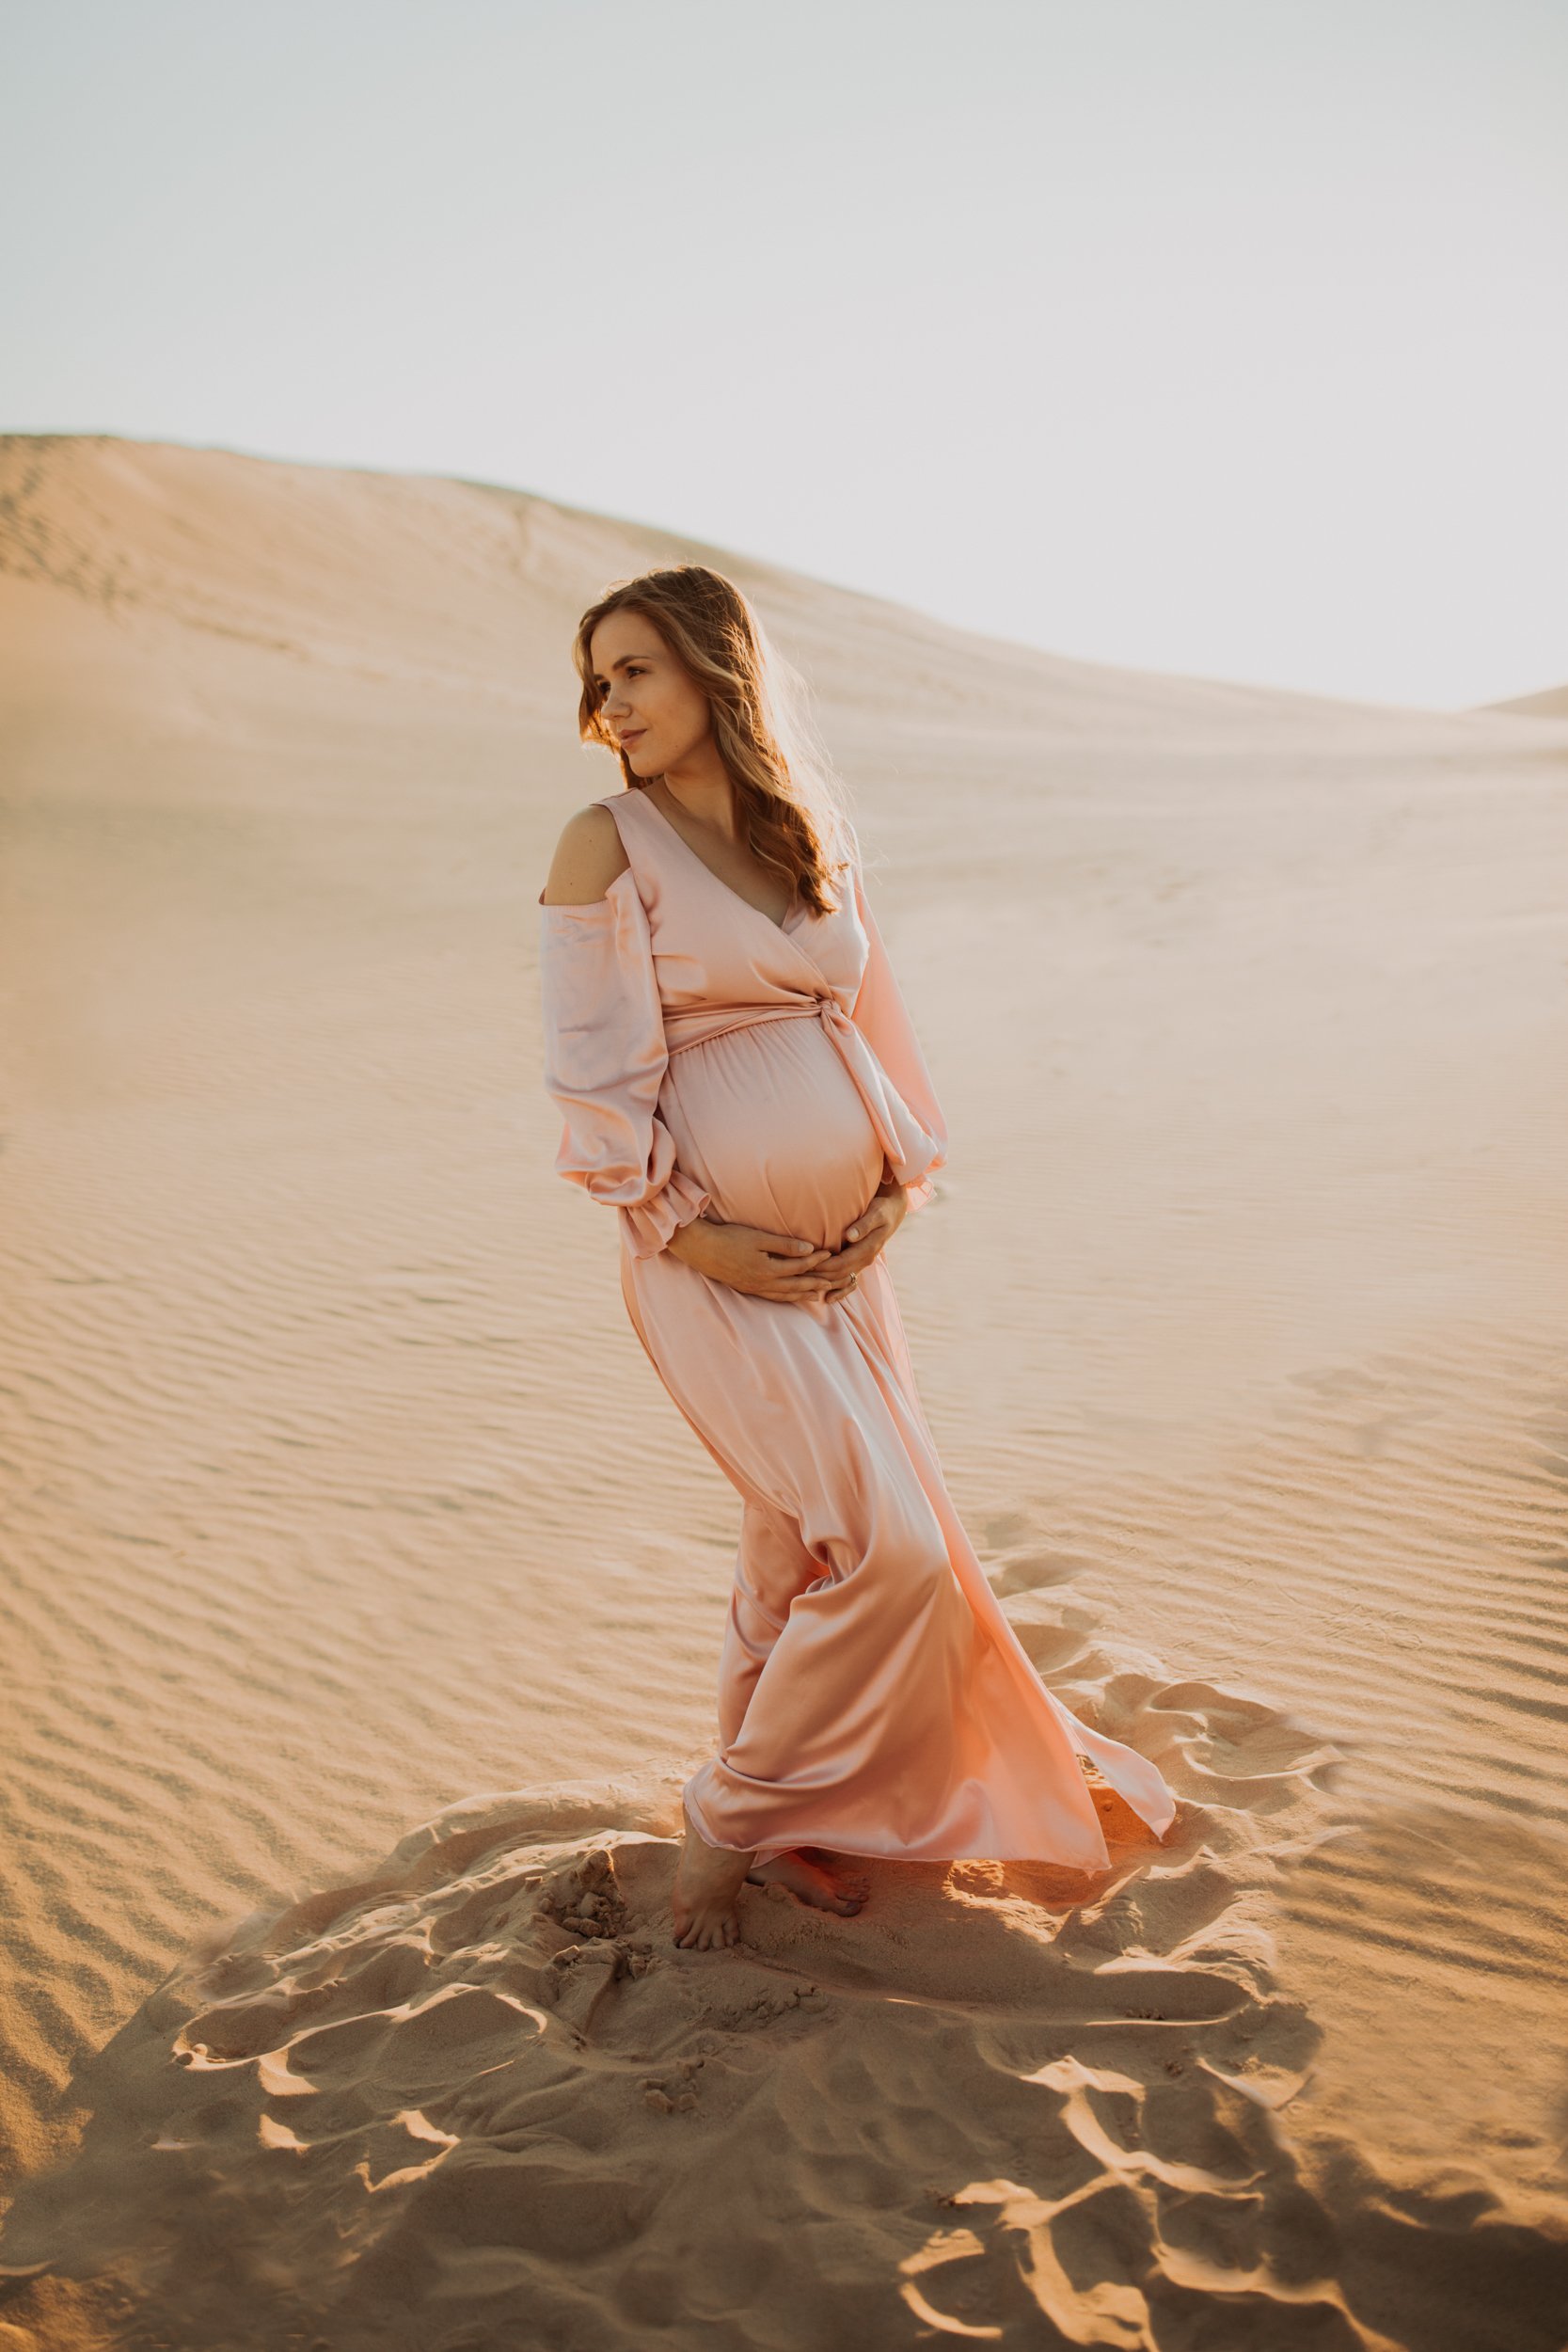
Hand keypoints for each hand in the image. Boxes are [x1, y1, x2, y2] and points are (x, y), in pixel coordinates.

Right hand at [665, 1214, 840, 1302]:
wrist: (701, 1249)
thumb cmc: (729, 1238)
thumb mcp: (758, 1238)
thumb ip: (784, 1245)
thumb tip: (809, 1249)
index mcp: (768, 1269)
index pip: (799, 1266)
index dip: (816, 1260)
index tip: (830, 1254)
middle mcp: (763, 1283)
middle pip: (796, 1286)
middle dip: (816, 1283)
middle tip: (833, 1282)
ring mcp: (755, 1288)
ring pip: (785, 1295)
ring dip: (804, 1294)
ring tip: (819, 1295)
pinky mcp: (747, 1289)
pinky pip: (773, 1297)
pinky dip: (786, 1298)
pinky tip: (790, 1296)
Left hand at [812, 1178, 908, 1304]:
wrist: (892, 1213)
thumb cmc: (881, 1210)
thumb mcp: (876, 1213)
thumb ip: (864, 1225)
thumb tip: (850, 1236)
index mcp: (867, 1250)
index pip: (841, 1263)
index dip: (823, 1266)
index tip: (805, 1265)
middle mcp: (865, 1260)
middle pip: (838, 1275)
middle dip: (818, 1276)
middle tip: (797, 1275)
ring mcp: (862, 1264)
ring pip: (841, 1280)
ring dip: (824, 1283)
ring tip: (803, 1284)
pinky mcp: (859, 1264)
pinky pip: (850, 1283)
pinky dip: (840, 1292)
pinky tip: (828, 1299)